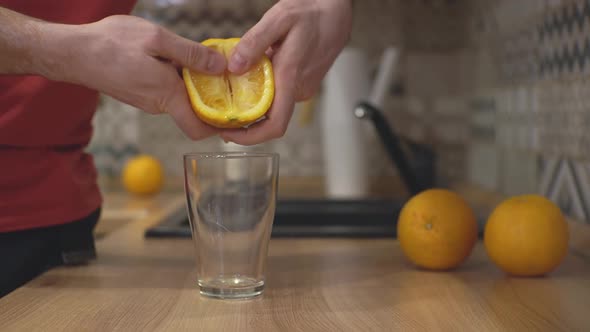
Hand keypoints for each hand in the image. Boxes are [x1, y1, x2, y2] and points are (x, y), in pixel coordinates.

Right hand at [44, 15, 226, 140]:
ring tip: (207, 63)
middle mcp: (159, 105)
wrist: (73, 52)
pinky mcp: (141, 94)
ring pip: (182, 100)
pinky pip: (169, 92)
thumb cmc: (111, 43)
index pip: (200, 128)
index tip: (238, 112)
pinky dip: (180, 81)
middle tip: (229, 76)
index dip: (221, 125)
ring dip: (196, 86)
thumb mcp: (156, 39)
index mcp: (167, 96)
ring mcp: (149, 102)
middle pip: (196, 112)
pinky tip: (182, 61)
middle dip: (214, 98)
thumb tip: (220, 68)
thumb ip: (190, 54)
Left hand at [220, 0, 352, 144]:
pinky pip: (279, 93)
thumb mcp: (279, 18)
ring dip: (252, 101)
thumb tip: (234, 67)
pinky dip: (263, 90)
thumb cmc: (311, 11)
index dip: (250, 137)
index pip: (275, 124)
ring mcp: (302, 88)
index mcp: (290, 77)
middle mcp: (298, 89)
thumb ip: (254, 42)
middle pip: (269, 119)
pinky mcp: (303, 83)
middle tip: (219, 110)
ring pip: (273, 105)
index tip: (229, 134)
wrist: (336, 10)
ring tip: (233, 85)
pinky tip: (253, 73)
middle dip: (243, 119)